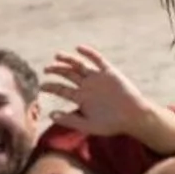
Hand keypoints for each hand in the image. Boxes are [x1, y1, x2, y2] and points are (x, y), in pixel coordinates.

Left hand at [44, 44, 164, 143]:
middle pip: (68, 74)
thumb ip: (69, 120)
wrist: (133, 117)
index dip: (51, 87)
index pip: (62, 90)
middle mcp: (87, 86)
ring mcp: (97, 78)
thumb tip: (50, 115)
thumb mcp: (88, 125)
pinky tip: (79, 48)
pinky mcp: (109, 72)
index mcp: (81, 98)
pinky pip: (97, 60)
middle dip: (56, 70)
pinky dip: (89, 53)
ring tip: (57, 56)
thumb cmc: (111, 124)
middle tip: (45, 69)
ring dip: (68, 60)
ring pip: (79, 65)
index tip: (41, 86)